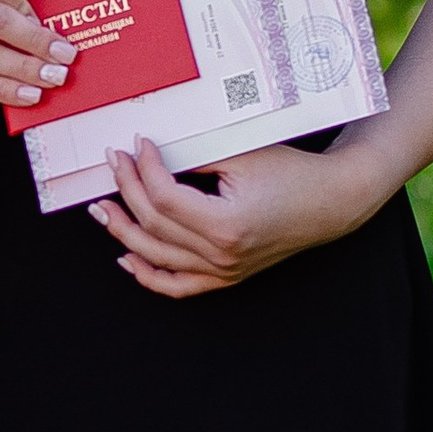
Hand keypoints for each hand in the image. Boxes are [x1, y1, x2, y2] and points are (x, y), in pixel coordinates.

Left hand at [90, 133, 381, 296]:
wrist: (329, 202)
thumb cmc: (293, 174)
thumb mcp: (242, 156)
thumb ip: (195, 158)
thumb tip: (151, 154)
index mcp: (226, 225)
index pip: (164, 199)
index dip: (143, 169)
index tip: (137, 145)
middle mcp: (222, 255)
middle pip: (155, 226)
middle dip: (127, 191)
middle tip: (113, 164)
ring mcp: (223, 271)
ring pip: (157, 258)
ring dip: (124, 233)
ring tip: (102, 210)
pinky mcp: (226, 277)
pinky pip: (178, 286)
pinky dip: (149, 275)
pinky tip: (127, 258)